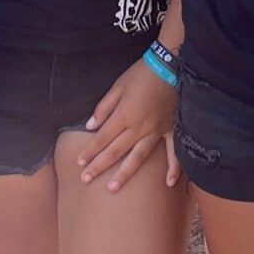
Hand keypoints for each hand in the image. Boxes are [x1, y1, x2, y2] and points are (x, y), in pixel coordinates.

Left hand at [77, 52, 181, 191]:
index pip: (102, 138)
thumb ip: (104, 108)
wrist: (170, 65)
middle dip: (99, 166)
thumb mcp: (118, 86)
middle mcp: (139, 127)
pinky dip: (173, 168)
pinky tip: (169, 183)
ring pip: (138, 157)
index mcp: (124, 115)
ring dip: (125, 174)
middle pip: (115, 151)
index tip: (80, 162)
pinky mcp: (171, 130)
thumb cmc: (142, 74)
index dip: (90, 150)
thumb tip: (90, 125)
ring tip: (112, 188)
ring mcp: (156, 131)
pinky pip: (173, 152)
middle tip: (85, 179)